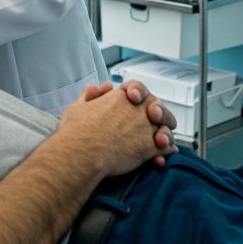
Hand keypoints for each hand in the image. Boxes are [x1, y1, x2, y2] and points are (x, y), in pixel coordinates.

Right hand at [59, 79, 177, 176]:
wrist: (83, 152)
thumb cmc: (75, 131)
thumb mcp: (77, 107)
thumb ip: (91, 95)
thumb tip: (104, 86)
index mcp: (119, 97)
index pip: (137, 88)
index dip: (139, 93)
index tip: (135, 99)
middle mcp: (136, 109)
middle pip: (157, 105)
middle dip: (160, 112)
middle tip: (155, 120)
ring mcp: (144, 127)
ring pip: (165, 127)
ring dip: (166, 134)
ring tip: (161, 141)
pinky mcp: (149, 147)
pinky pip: (166, 147)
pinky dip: (167, 151)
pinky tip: (162, 157)